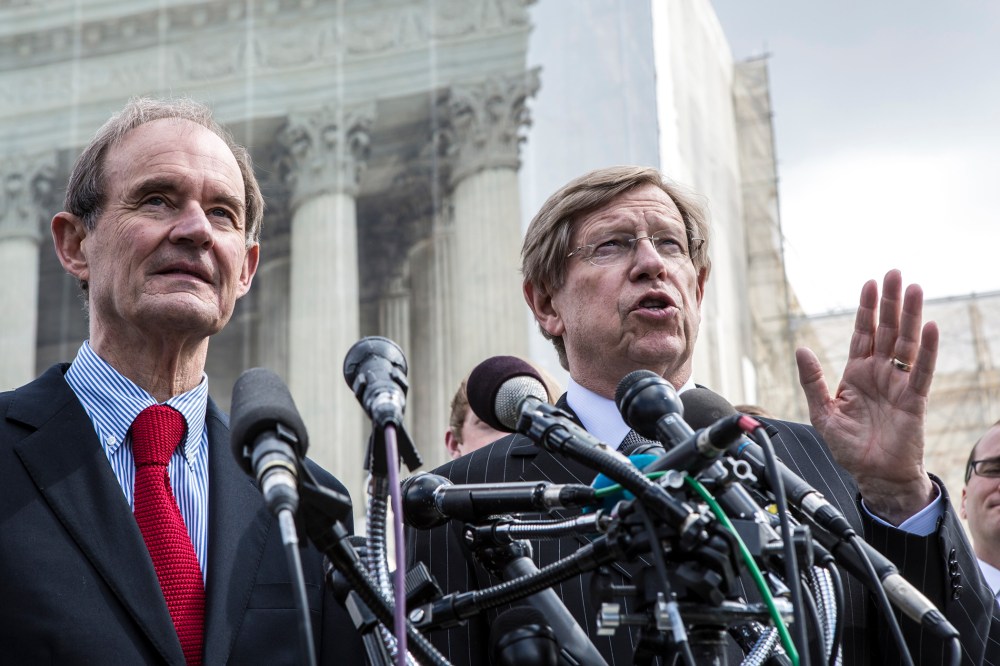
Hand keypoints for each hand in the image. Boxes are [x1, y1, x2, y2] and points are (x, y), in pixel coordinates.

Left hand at [795, 269, 937, 524]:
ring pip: (906, 343)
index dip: (865, 309)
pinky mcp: (914, 400)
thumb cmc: (850, 448)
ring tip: (913, 288)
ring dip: (910, 316)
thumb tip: (800, 349)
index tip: (869, 283)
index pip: (862, 334)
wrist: (874, 476)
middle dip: (889, 302)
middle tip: (894, 273)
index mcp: (857, 374)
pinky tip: (929, 327)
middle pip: (887, 330)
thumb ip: (812, 381)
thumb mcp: (822, 413)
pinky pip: (922, 371)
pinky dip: (928, 349)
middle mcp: (879, 374)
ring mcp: (898, 384)